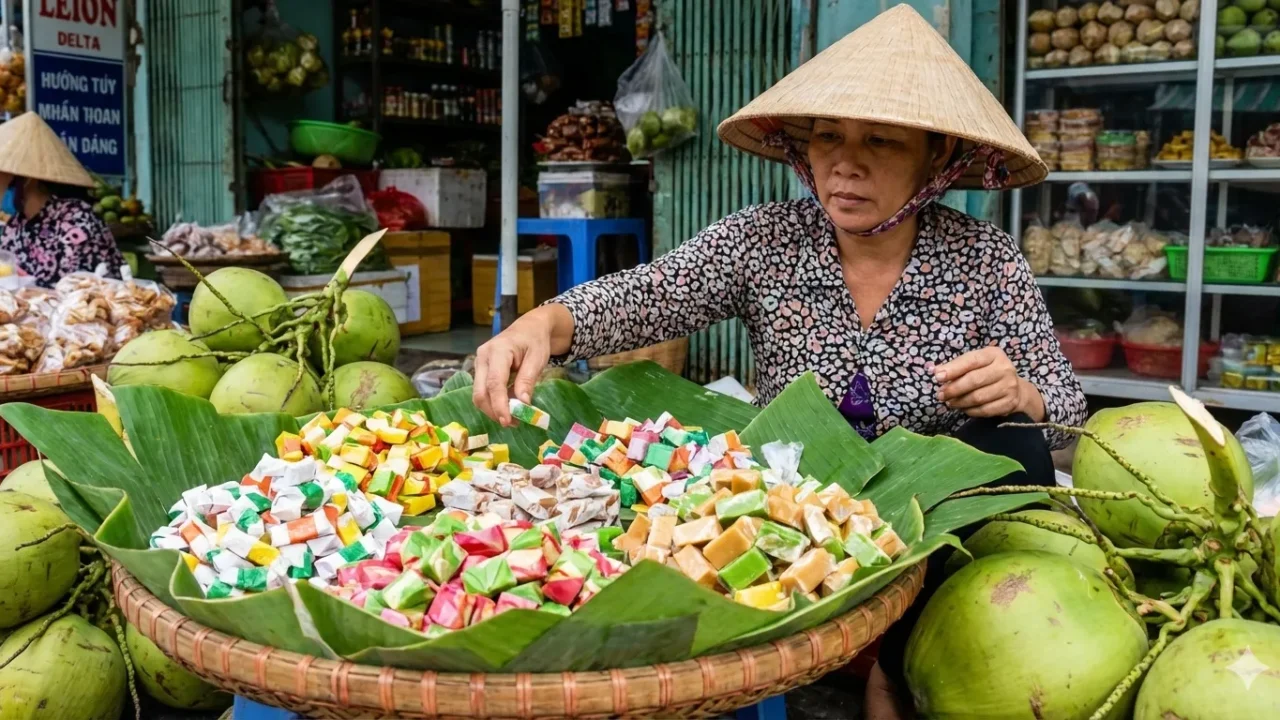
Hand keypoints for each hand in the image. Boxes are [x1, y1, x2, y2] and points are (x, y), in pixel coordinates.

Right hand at [472, 305, 573, 425]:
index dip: (499, 405)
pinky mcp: (482, 370)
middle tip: (513, 423)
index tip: (508, 421)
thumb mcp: (537, 358)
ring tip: (514, 418)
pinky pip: (484, 390)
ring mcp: (479, 363)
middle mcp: (483, 357)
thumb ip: (528, 380)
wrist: (530, 327)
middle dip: (494, 411)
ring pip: (479, 394)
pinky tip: (509, 407)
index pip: (494, 383)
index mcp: (497, 350)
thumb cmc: (535, 340)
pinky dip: (494, 402)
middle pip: (480, 392)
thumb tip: (522, 404)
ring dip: (493, 409)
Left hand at [933, 346, 1044, 419]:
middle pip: (974, 380)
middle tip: (941, 394)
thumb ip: (957, 366)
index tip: (938, 377)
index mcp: (994, 354)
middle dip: (954, 389)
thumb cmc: (988, 372)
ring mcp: (1009, 387)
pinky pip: (985, 410)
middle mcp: (1004, 369)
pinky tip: (963, 408)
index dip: (953, 369)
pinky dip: (971, 411)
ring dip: (960, 402)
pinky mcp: (1009, 403)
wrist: (1015, 389)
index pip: (971, 361)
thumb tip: (936, 371)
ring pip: (978, 397)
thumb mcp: (975, 363)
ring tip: (950, 402)